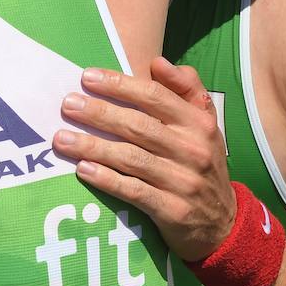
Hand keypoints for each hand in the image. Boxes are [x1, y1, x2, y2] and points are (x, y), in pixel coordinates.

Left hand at [52, 56, 235, 261]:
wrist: (224, 223)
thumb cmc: (203, 164)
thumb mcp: (206, 124)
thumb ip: (187, 89)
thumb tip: (158, 62)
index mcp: (199, 123)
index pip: (155, 96)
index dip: (120, 85)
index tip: (87, 76)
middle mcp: (193, 149)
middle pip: (138, 125)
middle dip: (99, 113)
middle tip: (67, 105)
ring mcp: (183, 181)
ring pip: (131, 158)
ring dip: (93, 146)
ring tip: (62, 139)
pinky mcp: (173, 210)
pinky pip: (133, 191)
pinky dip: (107, 179)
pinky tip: (83, 170)